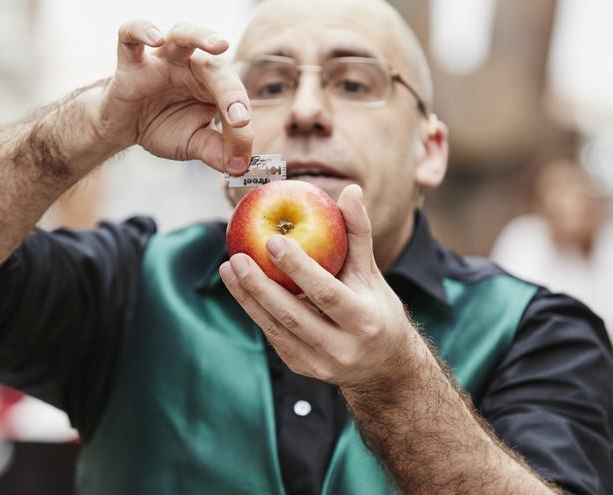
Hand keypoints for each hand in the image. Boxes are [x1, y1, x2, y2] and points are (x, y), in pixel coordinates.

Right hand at [94, 20, 253, 172]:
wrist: (123, 127)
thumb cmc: (163, 126)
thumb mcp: (192, 143)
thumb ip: (216, 151)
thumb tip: (240, 166)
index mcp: (212, 85)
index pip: (233, 96)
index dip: (241, 123)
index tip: (241, 152)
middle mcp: (191, 67)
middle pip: (216, 66)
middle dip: (231, 91)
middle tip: (239, 117)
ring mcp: (161, 60)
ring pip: (183, 35)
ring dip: (202, 36)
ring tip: (220, 45)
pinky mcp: (130, 62)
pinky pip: (131, 35)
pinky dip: (142, 30)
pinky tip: (156, 39)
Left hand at [219, 184, 416, 388]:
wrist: (384, 367)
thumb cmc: (377, 308)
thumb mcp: (372, 273)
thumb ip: (358, 234)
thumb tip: (351, 191)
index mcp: (364, 321)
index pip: (327, 293)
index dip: (298, 268)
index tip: (272, 240)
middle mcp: (343, 349)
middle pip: (293, 315)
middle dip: (260, 286)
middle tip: (237, 256)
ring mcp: (320, 364)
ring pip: (276, 329)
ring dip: (248, 298)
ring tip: (229, 267)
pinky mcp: (302, 368)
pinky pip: (274, 337)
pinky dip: (256, 311)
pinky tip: (240, 288)